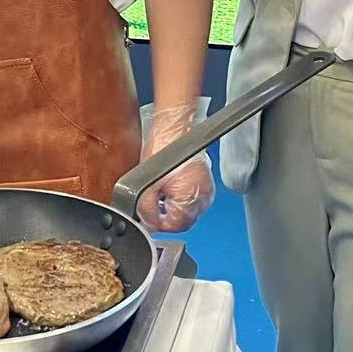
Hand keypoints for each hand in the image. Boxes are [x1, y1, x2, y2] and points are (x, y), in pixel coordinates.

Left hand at [135, 101, 215, 232]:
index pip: (175, 226)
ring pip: (188, 210)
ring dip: (173, 207)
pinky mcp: (206, 181)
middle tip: (151, 204)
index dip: (158, 224)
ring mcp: (207, 189)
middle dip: (166, 216)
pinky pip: (193, 198)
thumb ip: (146, 209)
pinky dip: (181, 197)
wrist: (174, 125)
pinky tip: (170, 186)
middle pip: (183, 221)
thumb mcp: (146, 184)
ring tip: (160, 192)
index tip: (148, 217)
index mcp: (190, 199)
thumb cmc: (162, 147)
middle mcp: (203, 197)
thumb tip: (147, 224)